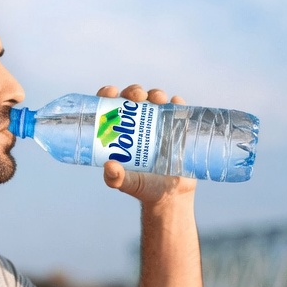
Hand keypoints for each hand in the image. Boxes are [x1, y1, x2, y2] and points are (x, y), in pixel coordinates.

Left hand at [96, 84, 196, 204]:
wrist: (171, 195)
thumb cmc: (143, 186)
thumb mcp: (127, 183)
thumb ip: (115, 178)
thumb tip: (109, 166)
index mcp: (121, 131)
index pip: (111, 106)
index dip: (108, 94)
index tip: (111, 92)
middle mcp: (139, 123)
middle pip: (134, 98)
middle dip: (134, 91)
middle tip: (137, 97)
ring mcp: (160, 123)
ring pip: (156, 99)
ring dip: (155, 94)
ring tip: (158, 99)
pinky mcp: (178, 127)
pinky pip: (179, 109)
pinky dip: (177, 102)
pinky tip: (176, 102)